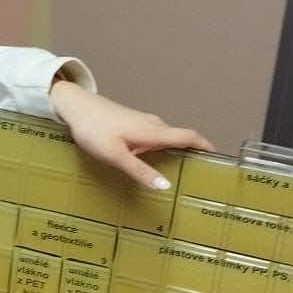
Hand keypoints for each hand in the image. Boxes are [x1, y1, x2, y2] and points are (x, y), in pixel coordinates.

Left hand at [49, 79, 211, 189]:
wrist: (74, 106)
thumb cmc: (93, 129)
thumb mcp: (115, 155)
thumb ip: (140, 171)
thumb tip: (164, 185)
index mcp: (153, 132)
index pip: (189, 136)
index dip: (206, 146)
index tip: (218, 158)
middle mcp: (153, 124)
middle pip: (180, 138)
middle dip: (192, 154)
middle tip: (197, 176)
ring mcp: (143, 122)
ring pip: (166, 138)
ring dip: (175, 152)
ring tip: (177, 174)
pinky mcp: (132, 123)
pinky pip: (154, 138)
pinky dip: (160, 149)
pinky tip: (151, 163)